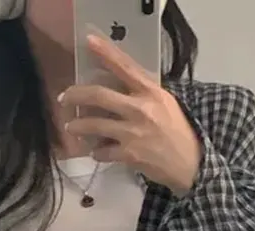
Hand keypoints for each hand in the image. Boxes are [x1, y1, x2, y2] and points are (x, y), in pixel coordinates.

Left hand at [60, 35, 201, 195]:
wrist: (190, 164)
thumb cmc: (177, 131)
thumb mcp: (165, 103)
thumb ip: (143, 93)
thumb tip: (117, 85)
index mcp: (150, 93)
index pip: (125, 67)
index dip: (105, 53)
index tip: (89, 42)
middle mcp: (140, 109)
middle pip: (98, 96)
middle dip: (75, 95)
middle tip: (64, 98)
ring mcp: (133, 133)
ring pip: (94, 125)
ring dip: (78, 126)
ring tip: (72, 127)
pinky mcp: (129, 155)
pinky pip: (102, 152)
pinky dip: (96, 152)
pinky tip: (96, 151)